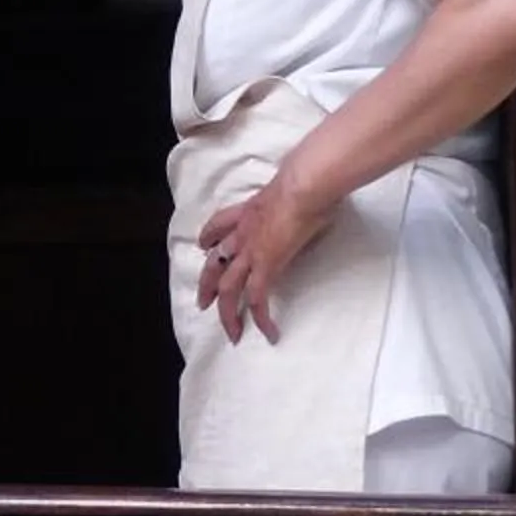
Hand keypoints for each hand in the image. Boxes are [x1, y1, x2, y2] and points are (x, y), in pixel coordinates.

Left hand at [195, 172, 337, 345]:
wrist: (303, 185)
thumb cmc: (306, 181)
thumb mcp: (291, 188)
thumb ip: (292, 198)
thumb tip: (313, 198)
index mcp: (248, 211)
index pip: (220, 224)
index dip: (209, 237)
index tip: (204, 246)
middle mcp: (242, 233)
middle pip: (215, 262)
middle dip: (207, 284)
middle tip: (203, 302)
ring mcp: (251, 251)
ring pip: (228, 287)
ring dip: (227, 313)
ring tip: (233, 333)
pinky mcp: (265, 266)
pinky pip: (257, 299)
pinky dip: (261, 318)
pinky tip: (269, 333)